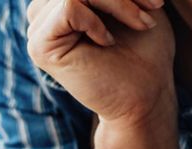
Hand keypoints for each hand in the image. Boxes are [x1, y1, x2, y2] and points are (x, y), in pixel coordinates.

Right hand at [27, 0, 175, 126]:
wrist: (145, 95)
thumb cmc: (145, 48)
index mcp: (62, 0)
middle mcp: (44, 10)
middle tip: (153, 6)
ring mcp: (38, 28)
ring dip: (117, 0)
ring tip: (140, 23)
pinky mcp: (40, 47)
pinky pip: (69, 4)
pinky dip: (96, 19)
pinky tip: (107, 42)